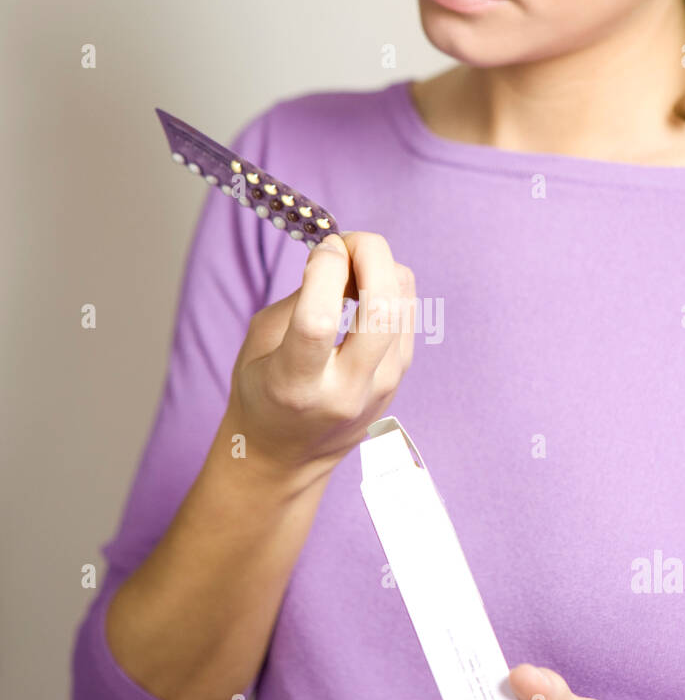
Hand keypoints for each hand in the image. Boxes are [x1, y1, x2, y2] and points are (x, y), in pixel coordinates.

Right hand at [228, 231, 416, 475]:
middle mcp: (345, 391)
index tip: (321, 248)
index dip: (326, 269)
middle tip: (348, 243)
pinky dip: (389, 288)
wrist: (286, 456)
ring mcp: (380, 389)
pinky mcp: (399, 380)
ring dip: (381, 268)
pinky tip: (362, 291)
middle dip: (371, 254)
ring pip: (403, 304)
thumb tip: (342, 252)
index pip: (320, 320)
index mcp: (296, 385)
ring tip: (351, 269)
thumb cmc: (263, 391)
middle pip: (382, 309)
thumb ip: (303, 296)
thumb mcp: (261, 341)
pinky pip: (408, 314)